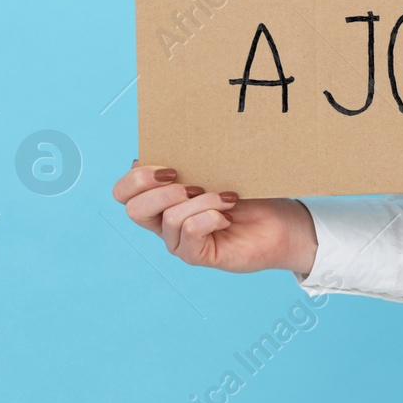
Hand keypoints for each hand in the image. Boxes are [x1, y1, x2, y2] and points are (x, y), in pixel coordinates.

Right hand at [112, 161, 317, 275]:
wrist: (279, 222)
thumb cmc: (248, 193)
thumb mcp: (215, 170)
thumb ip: (189, 162)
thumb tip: (166, 146)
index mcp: (161, 199)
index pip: (123, 192)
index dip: (137, 178)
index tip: (171, 167)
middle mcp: (163, 223)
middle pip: (133, 209)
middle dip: (162, 190)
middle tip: (195, 184)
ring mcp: (179, 242)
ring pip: (170, 217)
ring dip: (203, 200)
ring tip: (228, 197)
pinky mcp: (197, 255)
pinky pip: (191, 231)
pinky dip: (211, 216)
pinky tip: (228, 215)